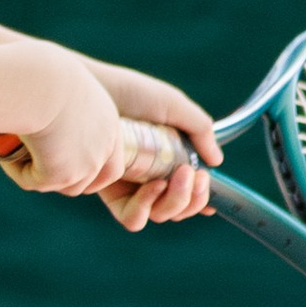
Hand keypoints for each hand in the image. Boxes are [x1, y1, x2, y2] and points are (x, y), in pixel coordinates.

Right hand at [0, 53, 128, 198]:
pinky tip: (5, 154)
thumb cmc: (41, 70)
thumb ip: (58, 98)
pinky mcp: (61, 175)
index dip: (90, 171)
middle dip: (64, 180)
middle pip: (89, 181)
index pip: (111, 162)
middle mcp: (104, 146)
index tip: (66, 167)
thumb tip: (43, 106)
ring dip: (41, 176)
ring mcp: (86, 163)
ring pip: (61, 185)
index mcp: (109, 121)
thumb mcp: (57, 81)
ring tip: (17, 154)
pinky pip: (33, 181)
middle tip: (37, 168)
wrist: (38, 82)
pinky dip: (18, 171)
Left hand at [88, 66, 219, 231]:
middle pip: (176, 208)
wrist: (90, 90)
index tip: (208, 185)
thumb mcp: (171, 105)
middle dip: (193, 198)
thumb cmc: (128, 92)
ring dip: (175, 202)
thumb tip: (216, 162)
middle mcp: (147, 175)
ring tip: (178, 176)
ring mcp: (127, 185)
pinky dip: (148, 206)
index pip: (187, 189)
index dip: (201, 197)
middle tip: (195, 175)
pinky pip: (131, 216)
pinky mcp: (107, 191)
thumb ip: (199, 129)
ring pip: (158, 215)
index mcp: (164, 157)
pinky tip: (153, 184)